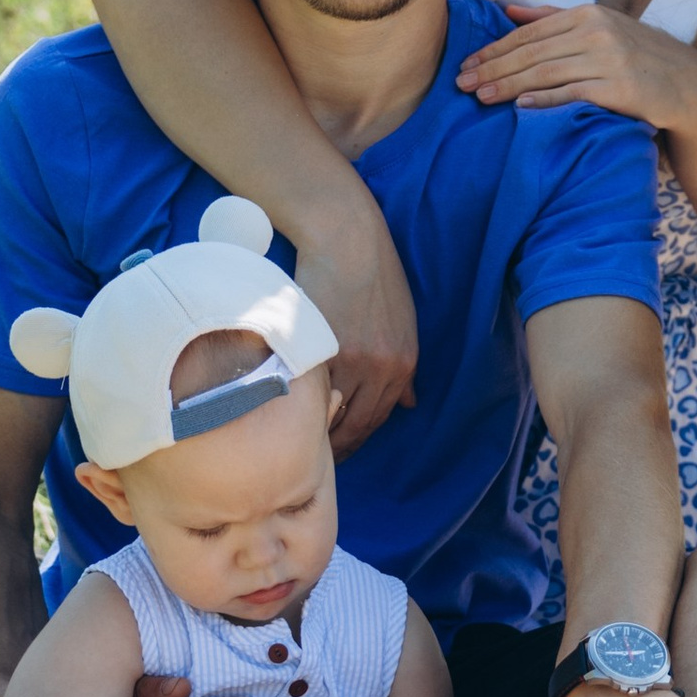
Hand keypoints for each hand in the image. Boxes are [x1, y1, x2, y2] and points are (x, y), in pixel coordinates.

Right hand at [293, 200, 419, 451]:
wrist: (347, 240)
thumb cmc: (373, 278)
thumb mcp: (403, 323)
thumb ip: (403, 368)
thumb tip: (410, 404)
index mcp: (403, 364)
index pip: (378, 419)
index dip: (356, 439)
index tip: (339, 449)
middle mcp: (383, 368)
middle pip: (357, 424)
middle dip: (337, 445)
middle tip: (315, 456)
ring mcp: (352, 359)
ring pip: (331, 412)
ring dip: (315, 429)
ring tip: (297, 438)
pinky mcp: (323, 346)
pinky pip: (310, 389)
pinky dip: (299, 405)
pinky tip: (286, 413)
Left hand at [455, 2, 695, 127]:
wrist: (688, 84)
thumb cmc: (638, 57)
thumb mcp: (600, 28)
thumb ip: (554, 18)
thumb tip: (509, 12)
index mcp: (587, 15)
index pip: (529, 32)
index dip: (494, 49)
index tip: (467, 64)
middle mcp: (596, 32)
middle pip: (531, 52)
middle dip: (492, 68)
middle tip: (461, 84)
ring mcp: (609, 60)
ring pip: (545, 72)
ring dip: (507, 85)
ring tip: (480, 98)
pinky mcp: (619, 88)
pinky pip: (572, 94)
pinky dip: (543, 100)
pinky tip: (519, 107)